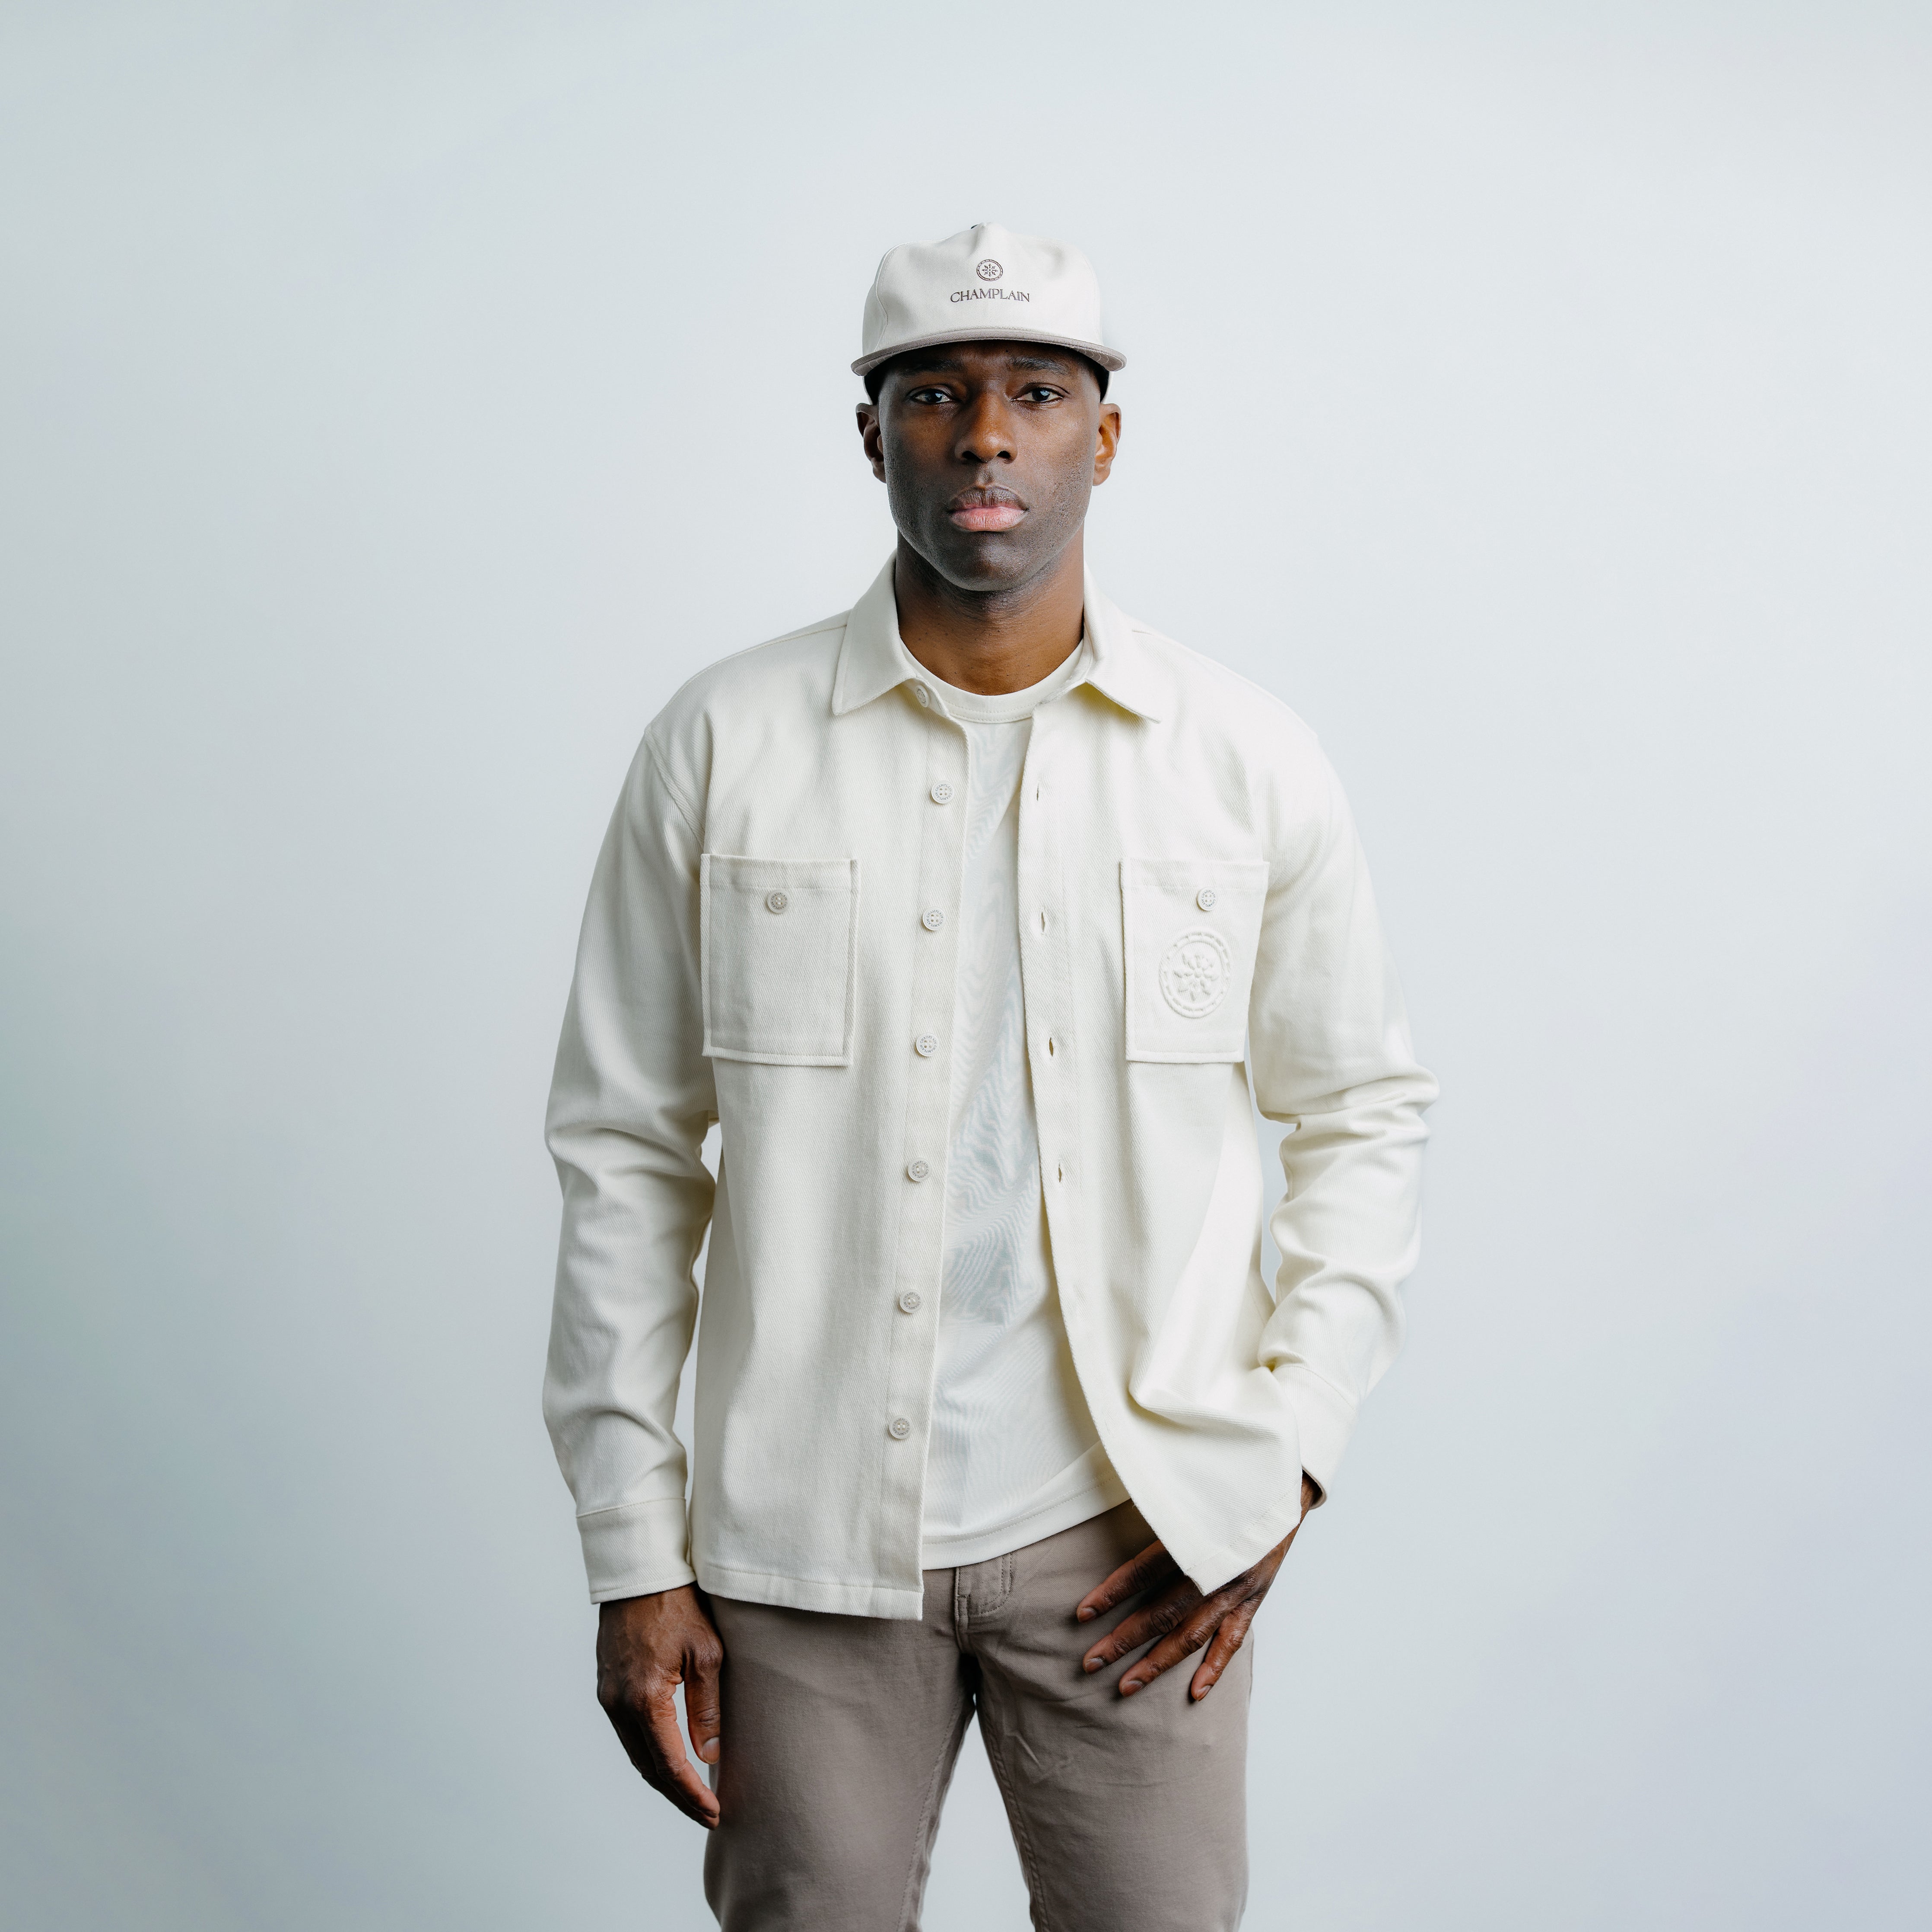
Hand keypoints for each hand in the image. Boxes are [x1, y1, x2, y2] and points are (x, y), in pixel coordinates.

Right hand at [595, 1585, 724, 1827]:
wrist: (640, 1572)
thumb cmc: (679, 1604)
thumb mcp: (706, 1653)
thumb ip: (707, 1708)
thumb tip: (709, 1756)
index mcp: (645, 1699)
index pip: (670, 1764)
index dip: (692, 1795)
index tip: (714, 1813)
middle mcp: (619, 1704)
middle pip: (648, 1768)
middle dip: (678, 1796)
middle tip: (707, 1814)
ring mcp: (608, 1696)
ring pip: (636, 1753)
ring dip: (662, 1778)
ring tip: (691, 1795)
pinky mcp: (607, 1686)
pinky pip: (627, 1734)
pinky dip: (649, 1754)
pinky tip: (667, 1759)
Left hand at [1075, 1475, 1316, 1700]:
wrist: (1283, 1486)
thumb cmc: (1227, 1485)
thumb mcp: (1190, 1488)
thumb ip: (1159, 1509)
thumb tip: (1117, 1509)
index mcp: (1195, 1539)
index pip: (1144, 1571)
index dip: (1112, 1593)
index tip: (1082, 1613)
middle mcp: (1215, 1570)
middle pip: (1162, 1613)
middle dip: (1124, 1640)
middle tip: (1091, 1662)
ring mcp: (1236, 1590)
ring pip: (1191, 1636)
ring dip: (1157, 1663)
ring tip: (1126, 1687)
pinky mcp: (1253, 1601)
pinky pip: (1232, 1641)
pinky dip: (1214, 1668)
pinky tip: (1195, 1693)